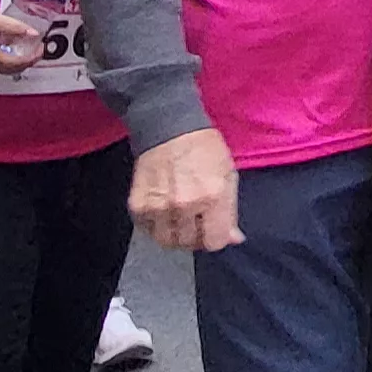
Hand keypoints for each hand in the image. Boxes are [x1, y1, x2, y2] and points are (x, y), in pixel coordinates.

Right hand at [0, 0, 46, 74]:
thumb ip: (15, 28)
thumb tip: (32, 33)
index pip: (19, 63)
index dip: (33, 57)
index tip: (42, 49)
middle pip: (11, 68)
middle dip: (26, 61)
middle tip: (36, 51)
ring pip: (2, 66)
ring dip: (15, 60)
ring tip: (24, 47)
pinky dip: (4, 56)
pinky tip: (6, 44)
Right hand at [130, 128, 244, 251]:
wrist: (168, 128)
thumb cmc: (203, 148)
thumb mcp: (228, 174)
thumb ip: (230, 210)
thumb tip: (234, 239)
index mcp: (212, 197)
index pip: (214, 242)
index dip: (216, 238)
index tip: (213, 228)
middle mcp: (184, 205)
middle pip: (190, 243)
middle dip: (195, 236)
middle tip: (195, 220)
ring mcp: (158, 207)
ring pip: (167, 241)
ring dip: (174, 234)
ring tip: (178, 218)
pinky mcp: (138, 205)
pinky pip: (147, 230)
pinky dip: (155, 226)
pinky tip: (163, 211)